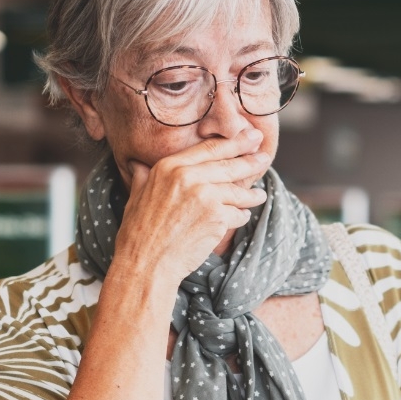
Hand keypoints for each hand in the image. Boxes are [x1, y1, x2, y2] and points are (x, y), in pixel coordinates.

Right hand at [112, 130, 270, 283]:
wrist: (146, 263)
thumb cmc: (138, 233)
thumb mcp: (136, 196)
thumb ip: (143, 177)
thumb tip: (138, 164)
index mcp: (169, 167)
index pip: (209, 148)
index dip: (234, 142)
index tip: (250, 136)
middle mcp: (188, 176)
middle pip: (229, 165)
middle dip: (251, 161)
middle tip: (264, 156)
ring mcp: (205, 196)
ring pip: (237, 191)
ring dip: (251, 194)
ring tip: (260, 195)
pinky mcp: (217, 217)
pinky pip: (238, 214)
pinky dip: (241, 216)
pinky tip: (243, 217)